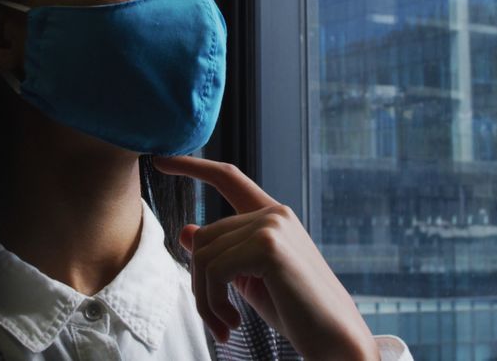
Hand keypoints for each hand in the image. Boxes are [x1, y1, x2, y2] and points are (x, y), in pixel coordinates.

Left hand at [151, 155, 379, 359]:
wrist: (335, 338)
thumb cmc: (297, 312)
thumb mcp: (249, 280)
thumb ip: (221, 254)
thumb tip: (186, 231)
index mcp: (273, 217)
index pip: (228, 178)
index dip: (193, 165)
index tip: (161, 159)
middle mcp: (274, 213)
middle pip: (205, 237)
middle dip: (200, 284)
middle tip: (216, 321)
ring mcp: (271, 226)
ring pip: (204, 256)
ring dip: (205, 299)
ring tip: (224, 325)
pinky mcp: (268, 247)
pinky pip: (213, 270)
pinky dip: (213, 302)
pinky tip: (231, 323)